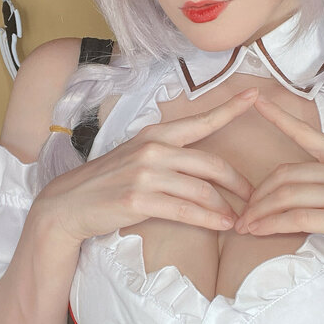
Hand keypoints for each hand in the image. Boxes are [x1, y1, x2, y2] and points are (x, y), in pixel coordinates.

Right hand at [33, 89, 258, 244]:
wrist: (69, 203)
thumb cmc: (107, 183)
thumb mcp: (136, 158)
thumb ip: (167, 155)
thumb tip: (200, 165)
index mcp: (155, 135)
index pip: (200, 122)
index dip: (229, 109)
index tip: (255, 98)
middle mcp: (153, 150)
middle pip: (211, 164)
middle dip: (238, 182)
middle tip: (254, 196)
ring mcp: (145, 174)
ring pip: (201, 190)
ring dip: (225, 207)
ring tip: (240, 218)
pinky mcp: (139, 200)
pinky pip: (185, 210)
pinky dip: (209, 219)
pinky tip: (222, 225)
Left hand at [234, 95, 323, 287]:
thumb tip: (285, 188)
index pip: (307, 134)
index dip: (279, 118)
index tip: (257, 101)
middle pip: (286, 174)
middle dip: (258, 194)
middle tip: (243, 212)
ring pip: (287, 196)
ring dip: (259, 212)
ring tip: (245, 225)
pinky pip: (296, 218)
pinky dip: (271, 225)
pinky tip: (259, 231)